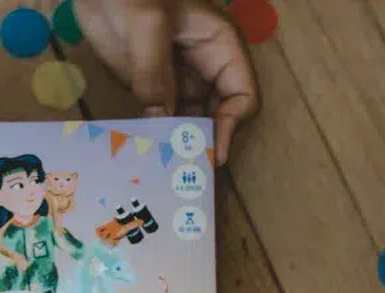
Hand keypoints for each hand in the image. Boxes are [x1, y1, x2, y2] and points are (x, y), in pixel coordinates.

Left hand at [75, 0, 258, 164]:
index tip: (209, 153)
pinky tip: (143, 160)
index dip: (230, 127)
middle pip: (217, 119)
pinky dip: (154, 142)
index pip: (241, 95)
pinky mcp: (151, 92)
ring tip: (164, 176)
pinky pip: (159, 123)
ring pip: (188, 126)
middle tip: (184, 177)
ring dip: (177, 149)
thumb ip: (155, 71)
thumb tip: (163, 121)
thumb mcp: (147, 24)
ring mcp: (177, 82)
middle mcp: (204, 70)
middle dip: (203, 145)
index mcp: (219, 47)